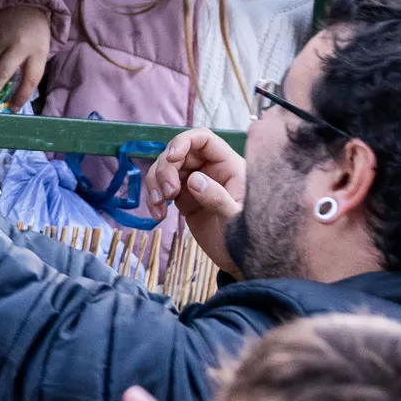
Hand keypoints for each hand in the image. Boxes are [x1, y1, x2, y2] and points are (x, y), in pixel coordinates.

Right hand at [0, 0, 51, 109]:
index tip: (12, 109)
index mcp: (36, 52)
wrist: (28, 7)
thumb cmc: (36, 36)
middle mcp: (17, 46)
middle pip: (1, 73)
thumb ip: (29, 73)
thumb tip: (13, 98)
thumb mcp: (41, 55)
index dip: (21, 96)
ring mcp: (0, 39)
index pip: (30, 79)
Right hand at [142, 128, 245, 275]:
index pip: (203, 139)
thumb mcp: (236, 220)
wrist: (239, 261)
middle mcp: (209, 169)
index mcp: (228, 166)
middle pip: (177, 152)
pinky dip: (154, 198)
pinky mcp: (183, 197)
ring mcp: (195, 182)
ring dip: (155, 184)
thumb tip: (194, 180)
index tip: (172, 158)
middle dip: (165, 169)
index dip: (183, 142)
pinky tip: (158, 214)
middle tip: (166, 194)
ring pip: (165, 169)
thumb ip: (218, 199)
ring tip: (159, 206)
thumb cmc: (247, 239)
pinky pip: (161, 188)